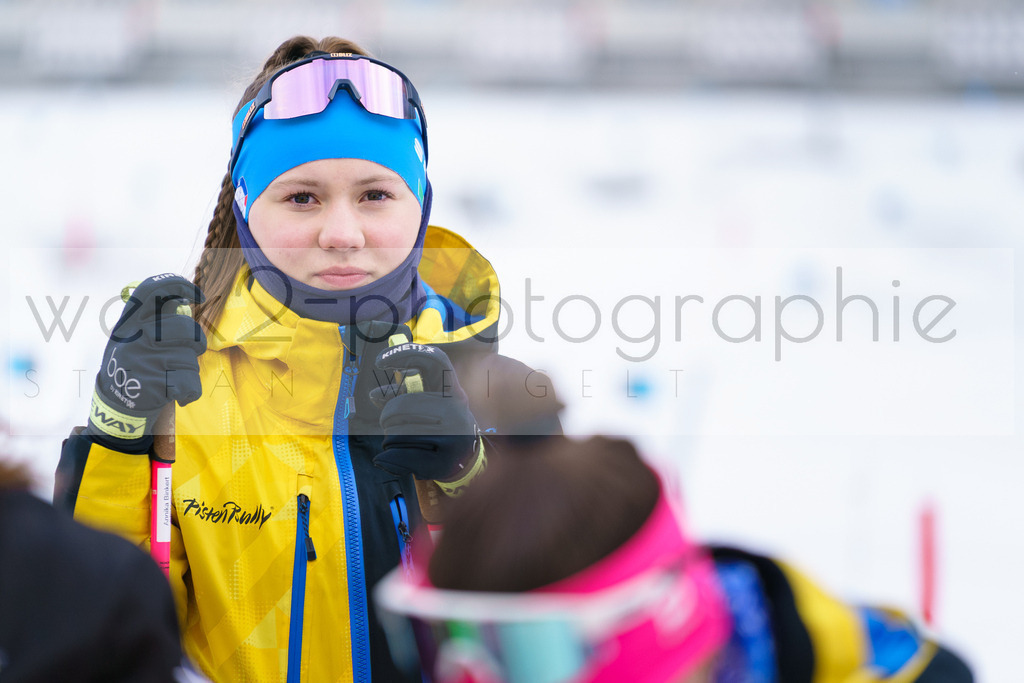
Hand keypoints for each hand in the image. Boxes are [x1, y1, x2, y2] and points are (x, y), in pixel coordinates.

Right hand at [86, 274, 205, 451]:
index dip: (179, 285)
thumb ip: (151, 318)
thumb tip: (180, 297)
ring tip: (174, 375)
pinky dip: (190, 391)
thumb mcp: (130, 336)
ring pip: (189, 357)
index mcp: (129, 322)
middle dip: (196, 340)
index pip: (153, 290)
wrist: (114, 406)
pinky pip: (189, 382)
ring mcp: (144, 359)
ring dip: (189, 368)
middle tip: (191, 349)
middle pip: (185, 327)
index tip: (197, 295)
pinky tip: (179, 394)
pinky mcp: (153, 384)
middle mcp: (135, 337)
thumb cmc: (132, 366)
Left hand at [370, 342, 479, 482]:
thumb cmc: (440, 426)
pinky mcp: (448, 456)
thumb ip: (401, 397)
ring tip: (393, 439)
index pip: (435, 359)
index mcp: (454, 390)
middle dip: (387, 413)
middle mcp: (458, 408)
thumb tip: (374, 394)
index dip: (405, 353)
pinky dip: (392, 453)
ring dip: (390, 435)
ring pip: (402, 429)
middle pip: (405, 403)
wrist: (465, 460)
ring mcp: (456, 432)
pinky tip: (392, 453)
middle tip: (383, 421)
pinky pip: (406, 451)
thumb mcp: (427, 406)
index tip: (378, 362)